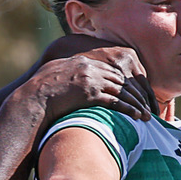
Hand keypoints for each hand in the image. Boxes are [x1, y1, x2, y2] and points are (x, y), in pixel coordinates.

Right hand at [22, 53, 151, 134]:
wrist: (32, 98)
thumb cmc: (41, 92)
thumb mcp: (58, 77)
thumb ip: (72, 77)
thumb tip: (79, 88)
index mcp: (84, 62)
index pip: (114, 72)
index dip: (128, 85)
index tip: (136, 95)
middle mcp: (89, 68)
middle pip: (122, 80)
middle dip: (137, 94)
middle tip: (148, 106)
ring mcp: (90, 79)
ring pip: (122, 90)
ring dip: (136, 104)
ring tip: (146, 115)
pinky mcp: (88, 93)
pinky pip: (115, 101)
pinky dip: (128, 109)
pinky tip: (136, 117)